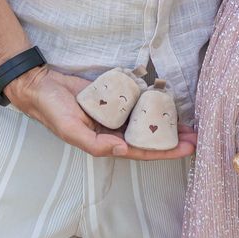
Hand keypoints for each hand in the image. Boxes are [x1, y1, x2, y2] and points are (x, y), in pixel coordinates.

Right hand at [3, 66, 195, 160]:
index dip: (165, 153)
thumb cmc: (52, 110)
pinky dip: (154, 106)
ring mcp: (116, 115)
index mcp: (106, 144)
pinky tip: (170, 104)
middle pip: (150, 139)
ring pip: (147, 123)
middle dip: (173, 141)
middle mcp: (114, 132)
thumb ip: (95, 144)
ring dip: (167, 125)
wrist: (40, 85)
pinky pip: (139, 103)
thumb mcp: (70, 129)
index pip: (142, 152)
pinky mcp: (116, 98)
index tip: (188, 149)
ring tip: (191, 124)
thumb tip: (123, 149)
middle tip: (198, 136)